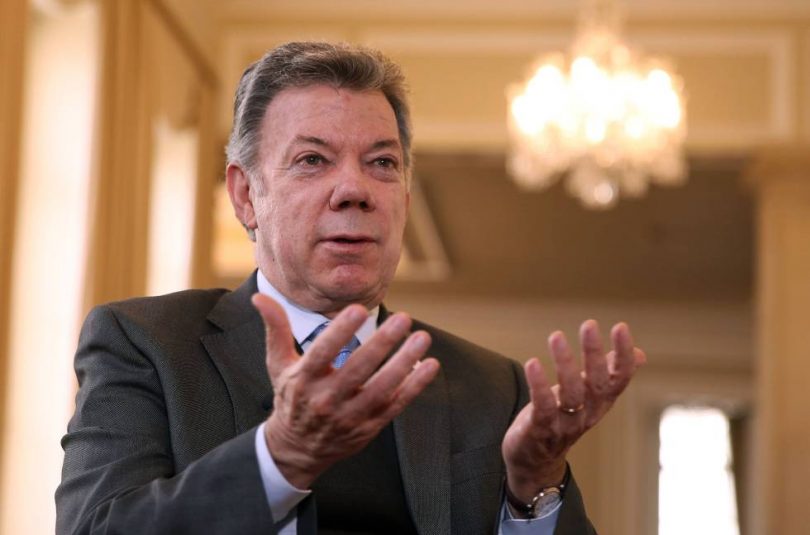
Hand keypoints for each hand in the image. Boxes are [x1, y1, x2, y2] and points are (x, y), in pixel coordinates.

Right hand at [251, 293, 439, 488]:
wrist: (297, 449)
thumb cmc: (291, 398)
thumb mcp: (279, 364)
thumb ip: (276, 329)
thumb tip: (261, 296)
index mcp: (303, 380)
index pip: (322, 353)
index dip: (340, 331)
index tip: (358, 309)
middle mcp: (326, 400)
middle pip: (357, 370)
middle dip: (382, 343)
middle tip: (403, 319)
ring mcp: (350, 416)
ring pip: (381, 388)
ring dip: (404, 363)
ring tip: (422, 338)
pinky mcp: (369, 426)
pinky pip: (395, 405)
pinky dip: (414, 387)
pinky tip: (430, 366)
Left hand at [501, 320, 645, 503]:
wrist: (535, 462)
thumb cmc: (563, 418)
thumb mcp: (588, 395)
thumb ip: (609, 373)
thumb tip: (641, 354)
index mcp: (601, 402)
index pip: (619, 378)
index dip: (623, 354)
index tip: (621, 327)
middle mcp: (588, 413)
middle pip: (596, 384)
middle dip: (594, 354)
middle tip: (589, 325)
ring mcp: (565, 423)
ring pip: (571, 394)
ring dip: (565, 364)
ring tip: (556, 336)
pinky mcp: (540, 430)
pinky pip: (542, 407)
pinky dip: (539, 386)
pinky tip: (533, 363)